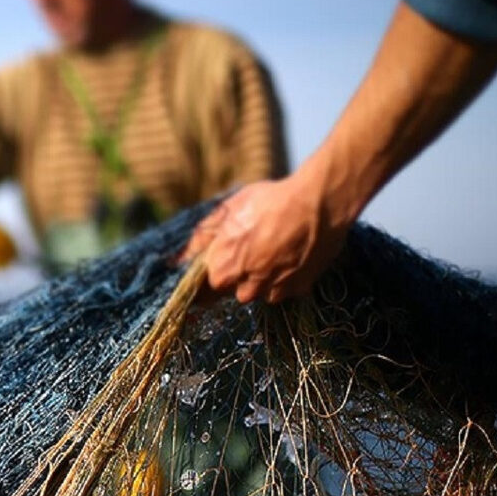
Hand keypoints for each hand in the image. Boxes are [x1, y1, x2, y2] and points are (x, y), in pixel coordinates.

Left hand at [182, 176, 352, 303]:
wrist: (319, 202)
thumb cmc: (268, 201)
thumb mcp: (227, 211)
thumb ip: (201, 239)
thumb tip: (177, 260)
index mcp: (223, 270)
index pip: (207, 288)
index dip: (212, 275)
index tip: (221, 265)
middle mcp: (247, 287)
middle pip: (235, 291)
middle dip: (239, 275)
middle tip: (253, 248)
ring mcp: (275, 290)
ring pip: (261, 293)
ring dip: (262, 279)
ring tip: (274, 250)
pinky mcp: (299, 289)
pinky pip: (285, 290)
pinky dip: (285, 279)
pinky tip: (291, 255)